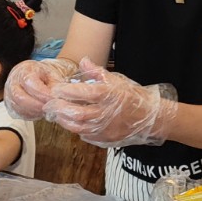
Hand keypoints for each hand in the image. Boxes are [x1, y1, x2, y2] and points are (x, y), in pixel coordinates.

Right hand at [4, 57, 74, 119]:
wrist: (38, 76)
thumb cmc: (46, 76)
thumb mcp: (54, 76)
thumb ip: (55, 86)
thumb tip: (56, 98)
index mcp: (24, 70)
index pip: (28, 82)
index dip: (41, 93)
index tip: (53, 99)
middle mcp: (13, 81)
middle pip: (19, 97)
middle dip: (37, 105)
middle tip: (50, 108)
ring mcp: (9, 94)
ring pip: (18, 107)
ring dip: (34, 111)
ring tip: (46, 110)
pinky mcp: (10, 105)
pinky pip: (18, 113)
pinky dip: (30, 115)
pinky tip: (40, 113)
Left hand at [46, 58, 177, 147]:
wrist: (151, 118)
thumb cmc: (133, 96)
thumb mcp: (117, 80)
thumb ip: (97, 72)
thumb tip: (83, 61)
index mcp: (109, 95)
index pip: (84, 93)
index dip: (67, 91)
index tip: (56, 89)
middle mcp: (106, 113)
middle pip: (77, 114)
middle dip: (60, 109)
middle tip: (50, 104)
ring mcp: (106, 128)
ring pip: (78, 128)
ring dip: (64, 121)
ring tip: (57, 115)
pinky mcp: (106, 139)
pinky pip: (86, 136)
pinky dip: (76, 129)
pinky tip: (71, 123)